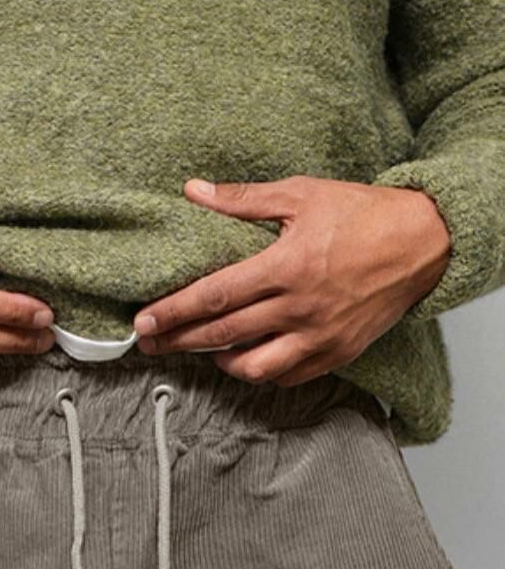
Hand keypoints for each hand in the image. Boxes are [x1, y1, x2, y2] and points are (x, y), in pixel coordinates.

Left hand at [132, 174, 450, 386]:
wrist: (423, 242)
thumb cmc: (361, 214)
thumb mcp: (301, 194)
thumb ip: (243, 200)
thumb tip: (193, 192)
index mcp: (286, 266)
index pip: (214, 296)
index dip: (174, 311)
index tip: (144, 321)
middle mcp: (300, 308)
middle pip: (223, 335)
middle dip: (179, 341)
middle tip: (149, 344)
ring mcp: (319, 336)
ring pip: (253, 368)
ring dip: (219, 363)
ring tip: (200, 351)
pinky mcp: (336, 354)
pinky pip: (287, 376)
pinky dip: (260, 372)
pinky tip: (244, 359)